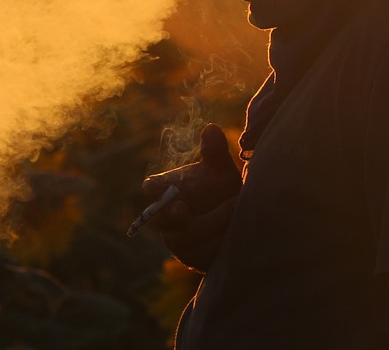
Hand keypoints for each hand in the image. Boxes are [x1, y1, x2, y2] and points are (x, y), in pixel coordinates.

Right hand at [140, 124, 240, 271]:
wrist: (234, 219)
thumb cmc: (220, 188)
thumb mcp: (220, 170)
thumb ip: (214, 151)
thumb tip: (211, 128)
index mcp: (166, 191)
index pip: (152, 189)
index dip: (152, 190)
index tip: (154, 188)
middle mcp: (166, 218)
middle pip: (166, 219)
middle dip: (178, 214)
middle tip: (187, 207)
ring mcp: (177, 241)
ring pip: (188, 239)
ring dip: (214, 224)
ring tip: (237, 210)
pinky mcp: (192, 260)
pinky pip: (203, 255)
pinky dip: (221, 243)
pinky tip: (236, 232)